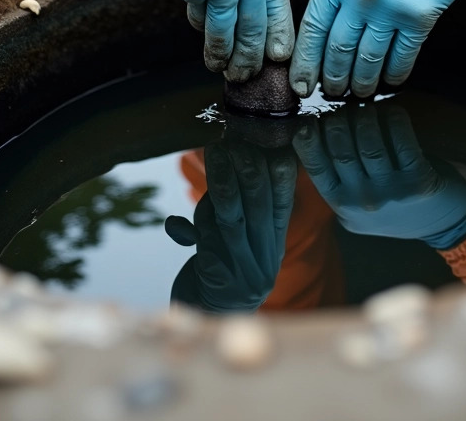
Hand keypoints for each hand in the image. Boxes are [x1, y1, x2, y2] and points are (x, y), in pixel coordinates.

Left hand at [165, 143, 296, 312]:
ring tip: (216, 156)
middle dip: (251, 173)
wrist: (201, 320)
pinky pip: (208, 243)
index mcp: (271, 248)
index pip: (282, 207)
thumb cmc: (213, 271)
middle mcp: (265, 262)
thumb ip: (227, 209)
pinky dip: (197, 221)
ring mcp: (244, 275)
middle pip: (261, 210)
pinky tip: (182, 214)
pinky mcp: (218, 285)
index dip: (280, 176)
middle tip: (240, 145)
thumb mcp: (228, 238)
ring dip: (223, 185)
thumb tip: (223, 165)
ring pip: (234, 221)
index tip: (273, 147)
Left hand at [289, 0, 465, 97]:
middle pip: (337, 49)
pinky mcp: (420, 16)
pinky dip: (394, 74)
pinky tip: (389, 83)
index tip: (300, 83)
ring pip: (367, 59)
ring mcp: (389, 7)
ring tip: (357, 94)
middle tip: (330, 93)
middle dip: (331, 77)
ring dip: (360, 82)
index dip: (305, 61)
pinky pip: (402, 56)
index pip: (312, 27)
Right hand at [292, 103, 465, 248]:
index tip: (311, 118)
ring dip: (367, 115)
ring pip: (369, 141)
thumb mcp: (358, 203)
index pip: (315, 166)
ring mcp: (391, 193)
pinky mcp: (418, 181)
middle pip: (341, 148)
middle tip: (346, 107)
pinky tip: (393, 111)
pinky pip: (401, 138)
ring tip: (369, 107)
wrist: (443, 225)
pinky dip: (394, 118)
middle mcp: (363, 202)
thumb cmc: (395, 205)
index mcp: (342, 205)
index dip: (308, 138)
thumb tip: (313, 130)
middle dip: (340, 120)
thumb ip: (338, 178)